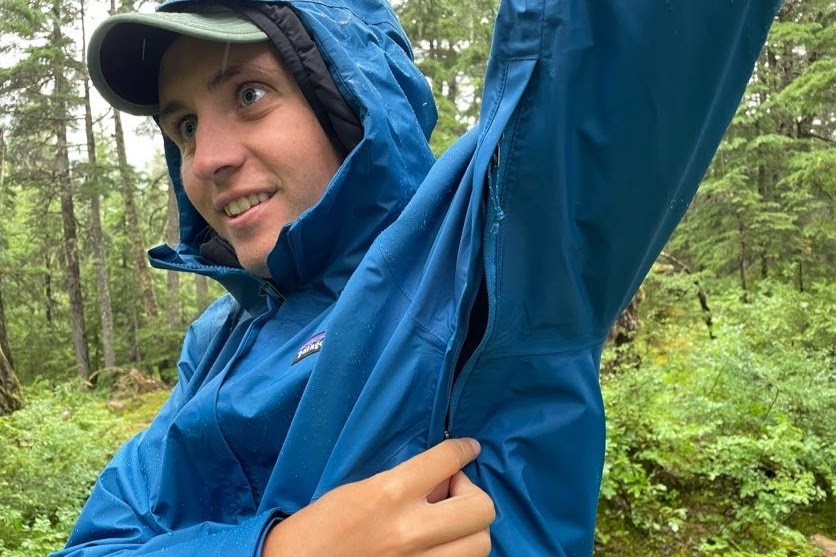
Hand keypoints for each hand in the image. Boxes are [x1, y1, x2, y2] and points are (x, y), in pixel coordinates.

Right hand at [262, 438, 494, 555]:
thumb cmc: (317, 529)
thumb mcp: (357, 490)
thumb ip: (401, 482)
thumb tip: (440, 477)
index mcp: (388, 494)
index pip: (447, 460)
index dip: (463, 449)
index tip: (468, 448)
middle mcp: (410, 529)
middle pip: (481, 507)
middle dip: (471, 494)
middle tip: (450, 493)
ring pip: (481, 543)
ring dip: (470, 529)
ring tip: (448, 524)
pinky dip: (457, 553)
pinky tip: (440, 545)